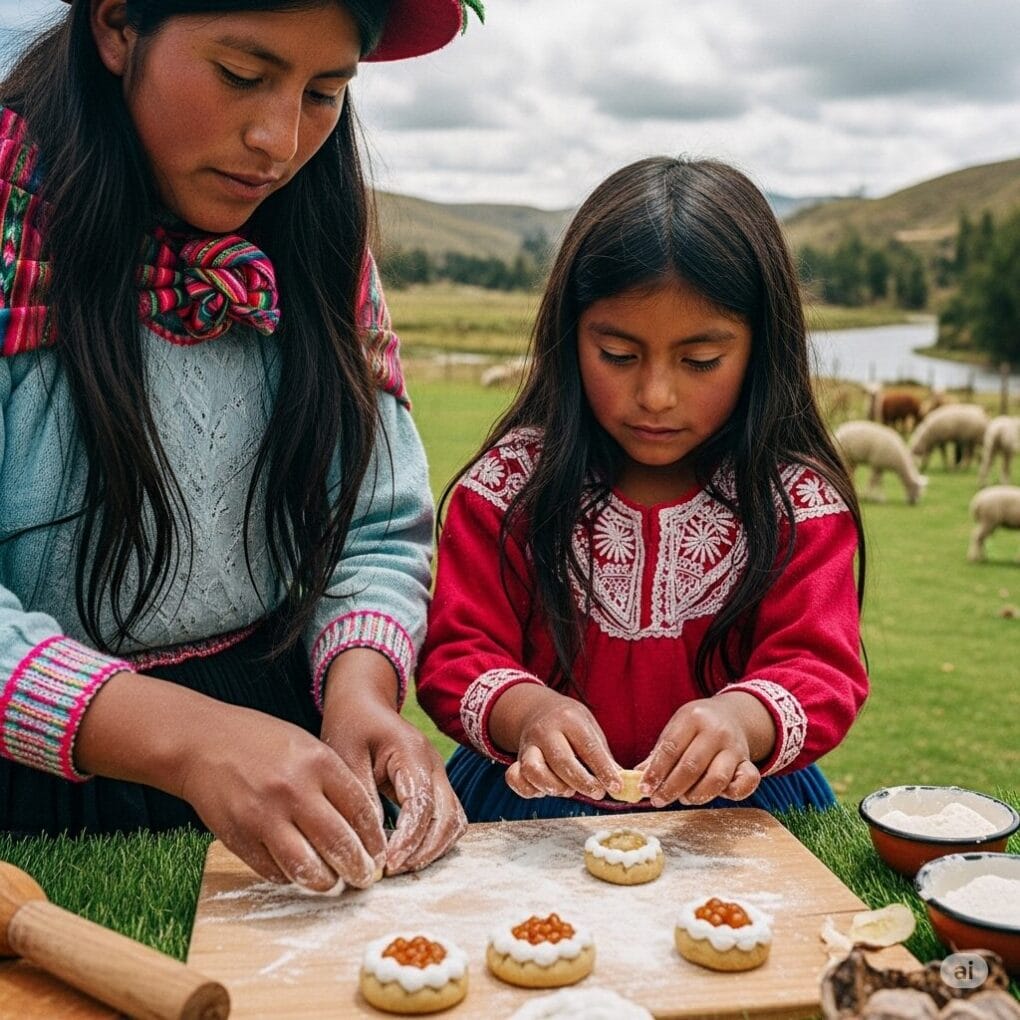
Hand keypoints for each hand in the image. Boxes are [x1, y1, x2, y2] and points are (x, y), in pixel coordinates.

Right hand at [175, 701, 384, 890]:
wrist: (202, 743)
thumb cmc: (261, 742)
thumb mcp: (307, 746)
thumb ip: (334, 780)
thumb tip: (363, 825)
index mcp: (318, 762)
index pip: (360, 811)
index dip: (374, 839)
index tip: (380, 853)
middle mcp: (293, 790)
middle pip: (339, 844)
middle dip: (359, 869)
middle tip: (365, 878)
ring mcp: (263, 816)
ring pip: (308, 867)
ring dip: (327, 881)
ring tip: (334, 881)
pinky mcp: (239, 838)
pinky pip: (274, 871)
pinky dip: (291, 877)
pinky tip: (299, 871)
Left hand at [322, 649, 466, 876]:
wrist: (364, 704)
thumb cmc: (352, 726)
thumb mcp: (345, 756)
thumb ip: (361, 797)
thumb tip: (372, 843)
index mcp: (412, 753)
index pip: (422, 804)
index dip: (409, 839)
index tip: (386, 864)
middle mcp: (434, 765)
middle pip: (448, 817)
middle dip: (424, 850)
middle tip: (390, 871)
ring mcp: (439, 775)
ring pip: (453, 821)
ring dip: (432, 849)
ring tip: (398, 867)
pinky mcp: (435, 786)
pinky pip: (447, 819)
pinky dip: (434, 840)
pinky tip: (406, 854)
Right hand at [494, 685, 621, 800]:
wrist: (538, 710)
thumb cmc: (571, 725)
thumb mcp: (590, 730)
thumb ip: (603, 756)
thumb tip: (622, 784)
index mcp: (569, 719)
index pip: (588, 746)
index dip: (603, 769)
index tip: (617, 787)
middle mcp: (545, 731)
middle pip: (561, 760)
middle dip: (582, 782)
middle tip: (597, 793)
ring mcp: (528, 745)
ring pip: (533, 770)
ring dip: (553, 786)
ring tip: (568, 790)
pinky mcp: (516, 760)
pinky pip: (514, 778)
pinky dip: (528, 790)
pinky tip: (545, 791)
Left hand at [638, 693, 773, 806]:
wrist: (732, 715)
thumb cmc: (695, 728)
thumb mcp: (675, 730)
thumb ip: (659, 754)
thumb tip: (637, 778)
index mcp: (692, 718)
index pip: (671, 748)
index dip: (656, 771)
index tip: (644, 788)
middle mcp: (716, 731)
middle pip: (691, 766)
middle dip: (671, 788)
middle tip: (658, 800)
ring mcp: (735, 747)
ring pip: (716, 779)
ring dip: (696, 795)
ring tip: (683, 798)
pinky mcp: (748, 762)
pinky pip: (746, 783)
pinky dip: (732, 794)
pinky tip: (714, 794)